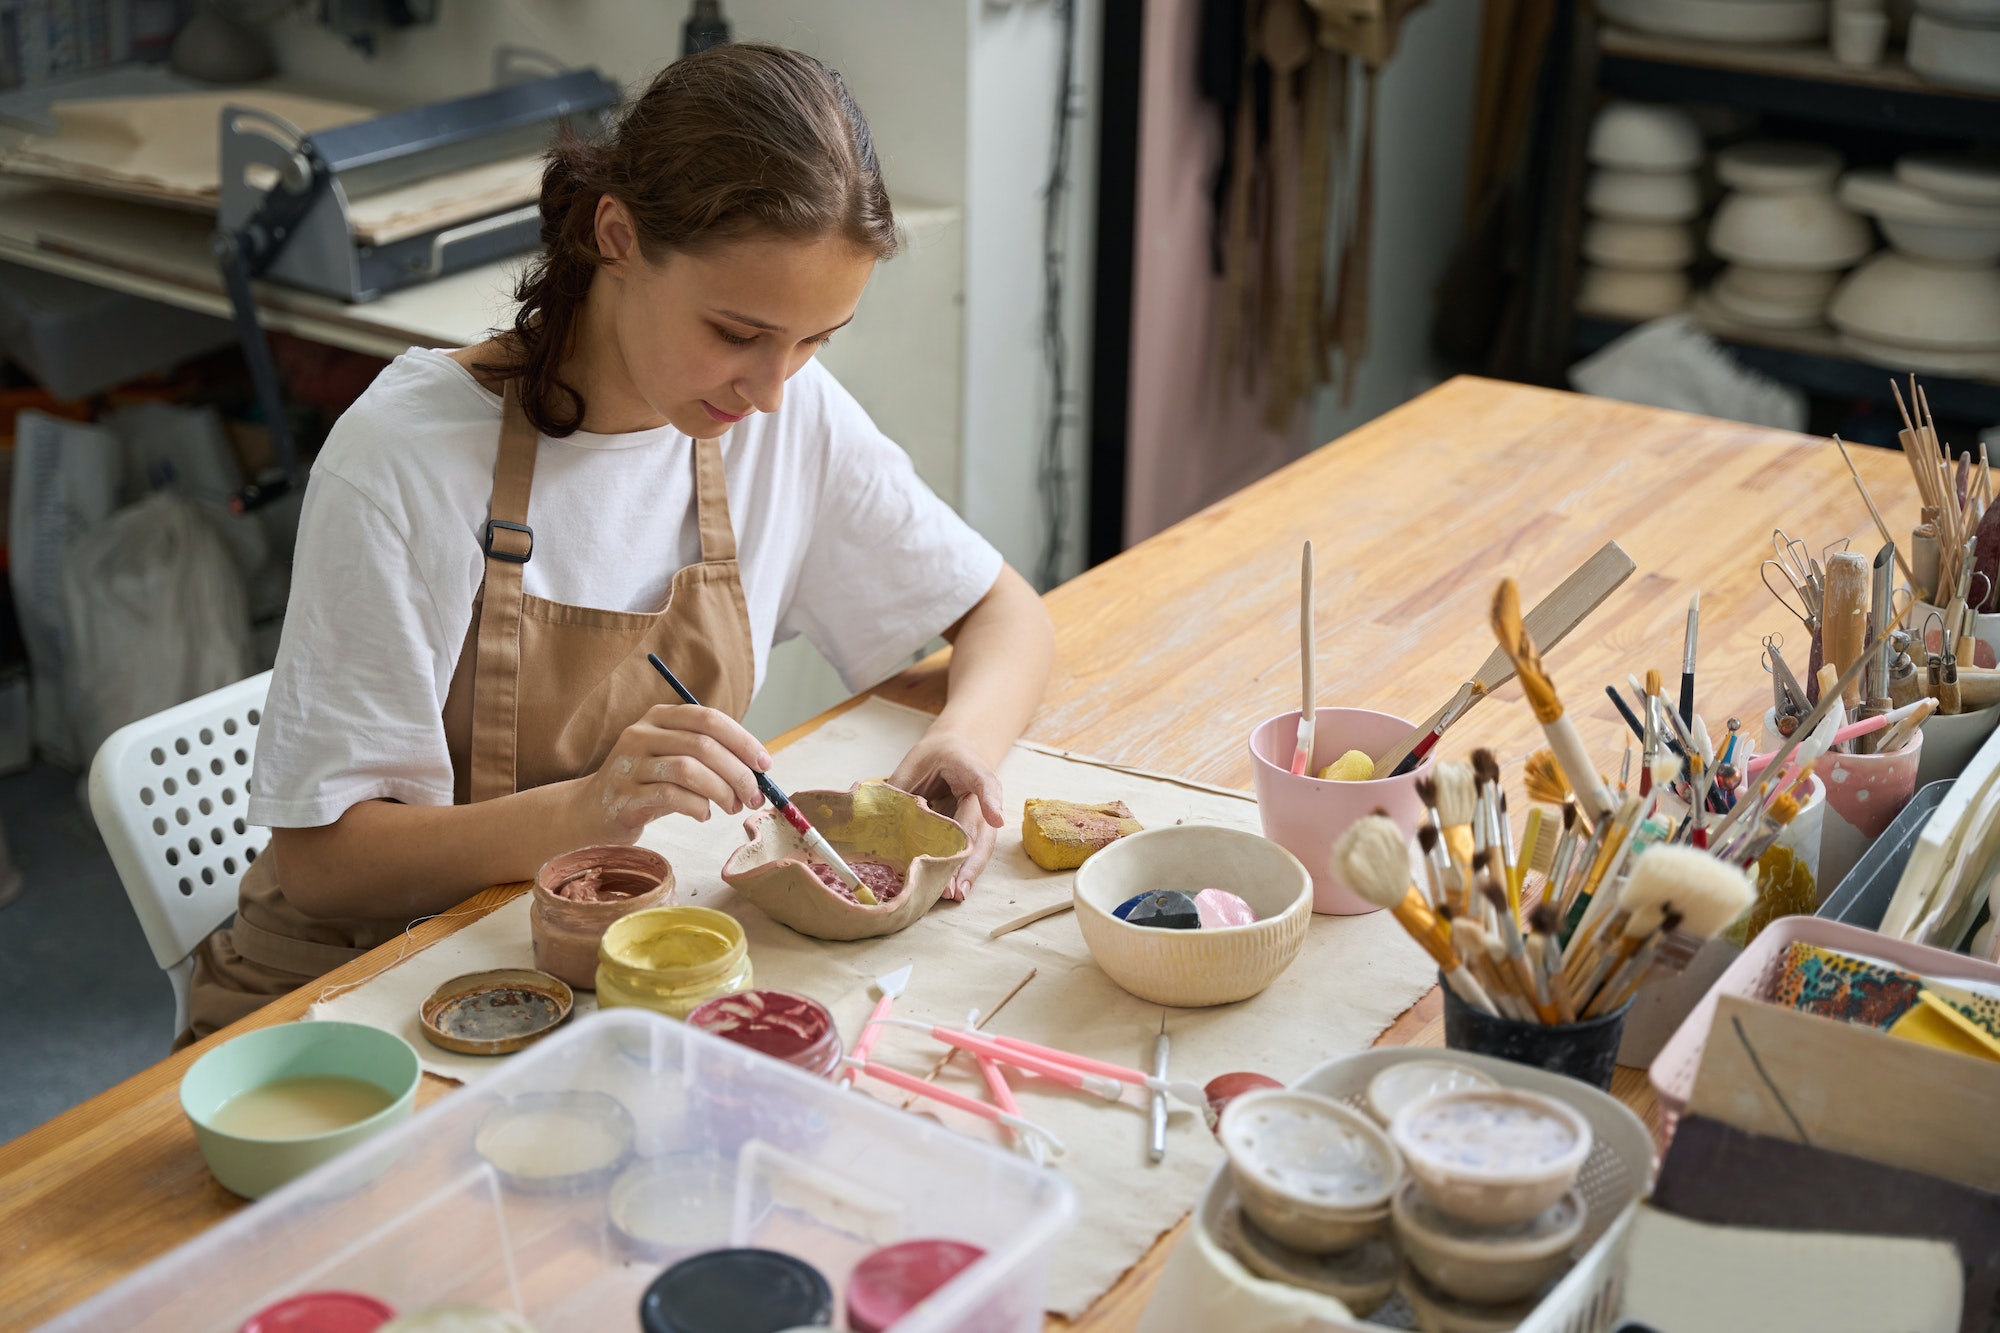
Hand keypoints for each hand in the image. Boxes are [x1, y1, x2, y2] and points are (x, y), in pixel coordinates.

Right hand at [573, 704, 767, 841]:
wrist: (592, 811)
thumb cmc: (647, 784)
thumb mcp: (675, 759)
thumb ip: (710, 756)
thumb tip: (759, 770)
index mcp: (659, 717)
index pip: (709, 718)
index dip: (742, 741)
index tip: (764, 765)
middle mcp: (641, 734)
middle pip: (703, 745)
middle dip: (737, 773)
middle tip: (753, 796)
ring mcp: (629, 764)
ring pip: (689, 770)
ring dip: (721, 791)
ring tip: (731, 807)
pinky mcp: (624, 796)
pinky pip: (672, 797)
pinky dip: (697, 807)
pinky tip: (703, 814)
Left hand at [887, 730, 1005, 899]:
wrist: (958, 748)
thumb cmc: (935, 756)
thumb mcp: (914, 761)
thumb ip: (901, 787)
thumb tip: (877, 818)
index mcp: (969, 766)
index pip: (984, 781)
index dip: (991, 800)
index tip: (996, 819)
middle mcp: (982, 792)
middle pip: (981, 826)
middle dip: (970, 858)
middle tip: (957, 887)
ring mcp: (983, 811)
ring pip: (982, 844)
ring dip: (969, 871)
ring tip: (956, 894)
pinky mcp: (976, 826)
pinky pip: (972, 849)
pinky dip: (965, 870)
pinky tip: (956, 890)